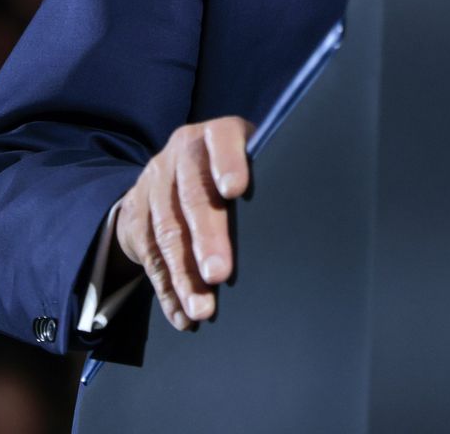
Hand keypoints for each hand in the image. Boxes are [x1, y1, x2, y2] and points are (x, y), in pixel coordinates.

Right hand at [115, 116, 252, 330]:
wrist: (167, 171)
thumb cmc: (230, 169)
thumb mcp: (246, 156)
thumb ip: (267, 172)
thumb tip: (313, 211)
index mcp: (215, 135)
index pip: (222, 140)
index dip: (228, 162)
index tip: (235, 190)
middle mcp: (180, 155)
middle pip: (192, 197)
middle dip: (207, 239)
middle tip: (220, 274)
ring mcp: (153, 184)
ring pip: (166, 233)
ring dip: (185, 276)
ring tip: (203, 309)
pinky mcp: (136, 216)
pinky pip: (150, 258)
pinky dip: (167, 290)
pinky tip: (182, 314)